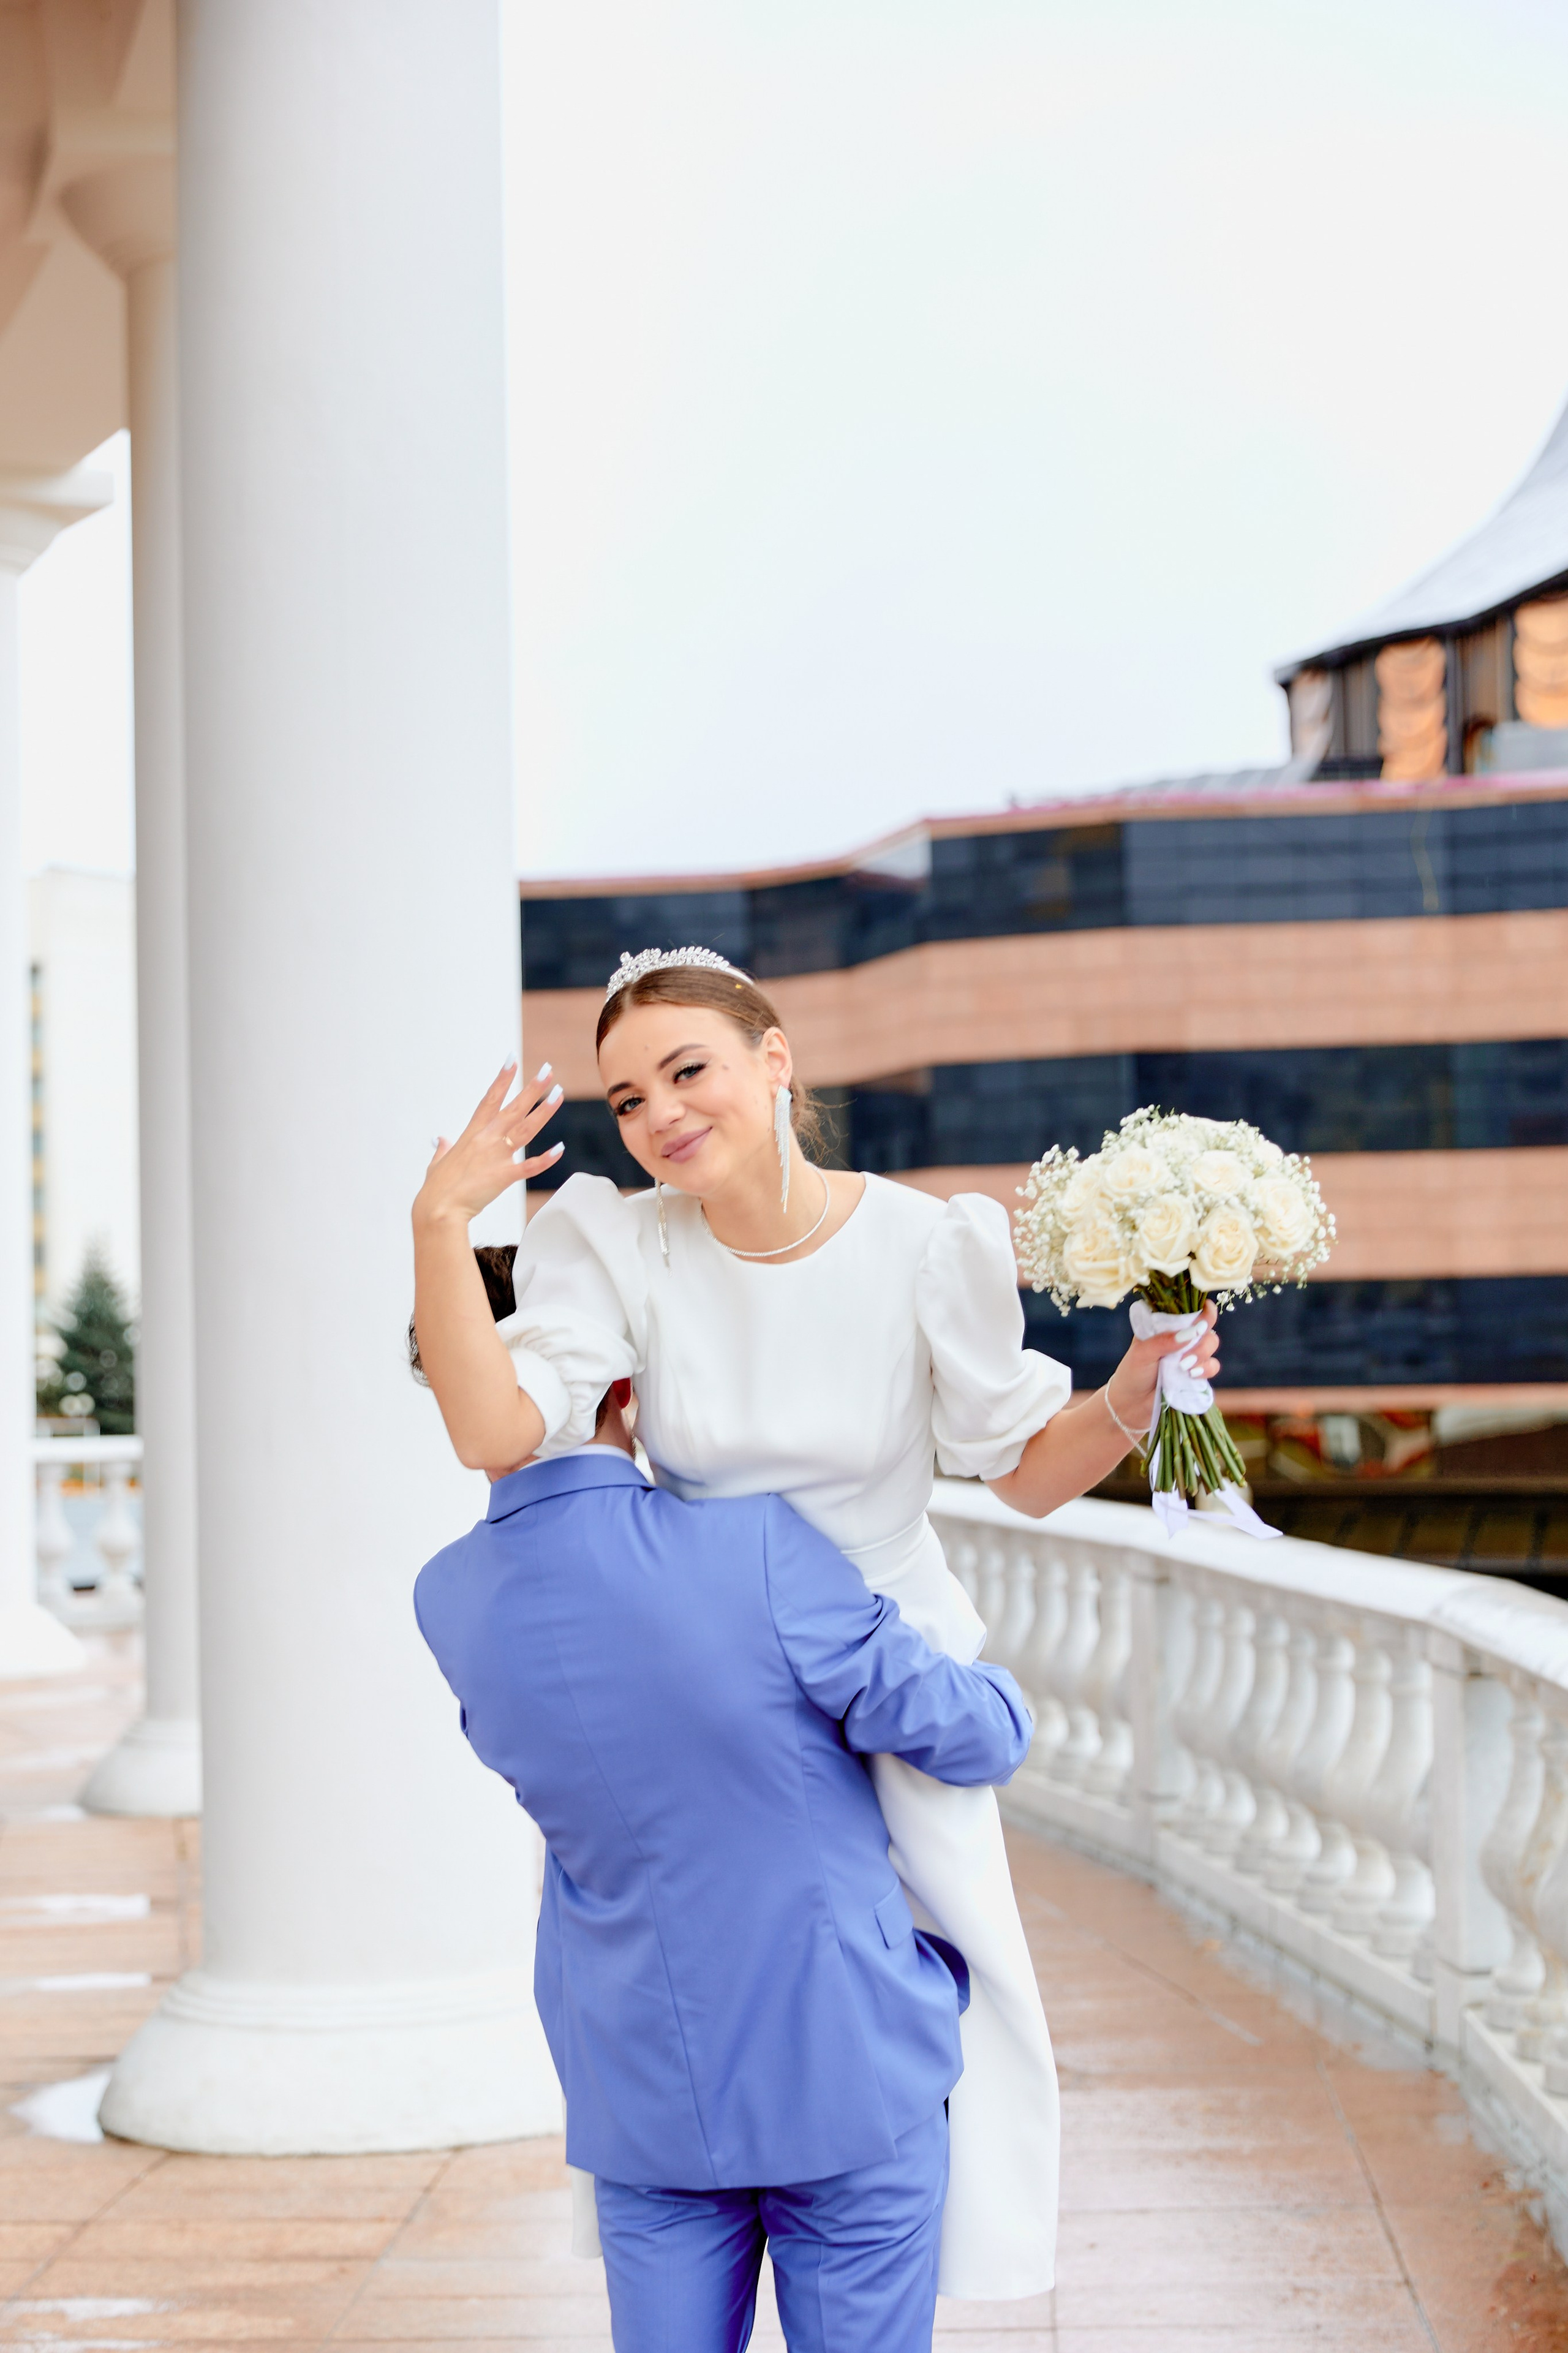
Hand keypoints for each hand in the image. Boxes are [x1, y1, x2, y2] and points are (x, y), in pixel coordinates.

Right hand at [413, 1061, 563, 1228]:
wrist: (437, 1210)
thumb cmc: (436, 1189)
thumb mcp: (437, 1163)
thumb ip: (443, 1149)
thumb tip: (442, 1140)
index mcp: (471, 1134)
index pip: (489, 1100)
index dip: (502, 1079)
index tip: (512, 1060)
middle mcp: (486, 1140)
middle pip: (513, 1107)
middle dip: (532, 1088)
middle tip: (548, 1070)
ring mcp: (495, 1156)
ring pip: (525, 1128)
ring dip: (544, 1110)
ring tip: (559, 1093)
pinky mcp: (503, 1176)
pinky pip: (529, 1166)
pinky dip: (546, 1158)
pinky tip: (560, 1148)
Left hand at [1105, 1299, 1219, 1435]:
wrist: (1132, 1406)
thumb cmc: (1132, 1374)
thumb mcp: (1142, 1353)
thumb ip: (1164, 1341)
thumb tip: (1191, 1332)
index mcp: (1165, 1325)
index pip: (1187, 1309)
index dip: (1200, 1308)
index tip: (1204, 1314)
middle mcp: (1180, 1336)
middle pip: (1205, 1324)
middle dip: (1200, 1337)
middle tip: (1184, 1354)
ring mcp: (1189, 1354)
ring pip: (1211, 1343)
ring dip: (1202, 1353)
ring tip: (1183, 1367)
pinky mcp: (1196, 1373)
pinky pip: (1212, 1366)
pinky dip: (1206, 1369)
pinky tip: (1192, 1375)